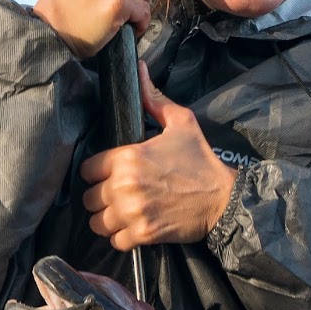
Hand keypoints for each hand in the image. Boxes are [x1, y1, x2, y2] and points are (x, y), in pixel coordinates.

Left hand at [82, 67, 235, 249]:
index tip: (108, 174)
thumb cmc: (200, 159)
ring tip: (121, 214)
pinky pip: (115, 241)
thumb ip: (153, 98)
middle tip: (117, 195)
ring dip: (107, 219)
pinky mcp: (143, 235)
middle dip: (101, 197)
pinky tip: (132, 228)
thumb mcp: (179, 122)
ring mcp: (132, 213)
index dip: (96, 172)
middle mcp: (124, 186)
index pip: (86, 169)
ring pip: (97, 222)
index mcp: (127, 157)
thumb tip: (138, 68)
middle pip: (88, 198)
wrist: (223, 197)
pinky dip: (121, 237)